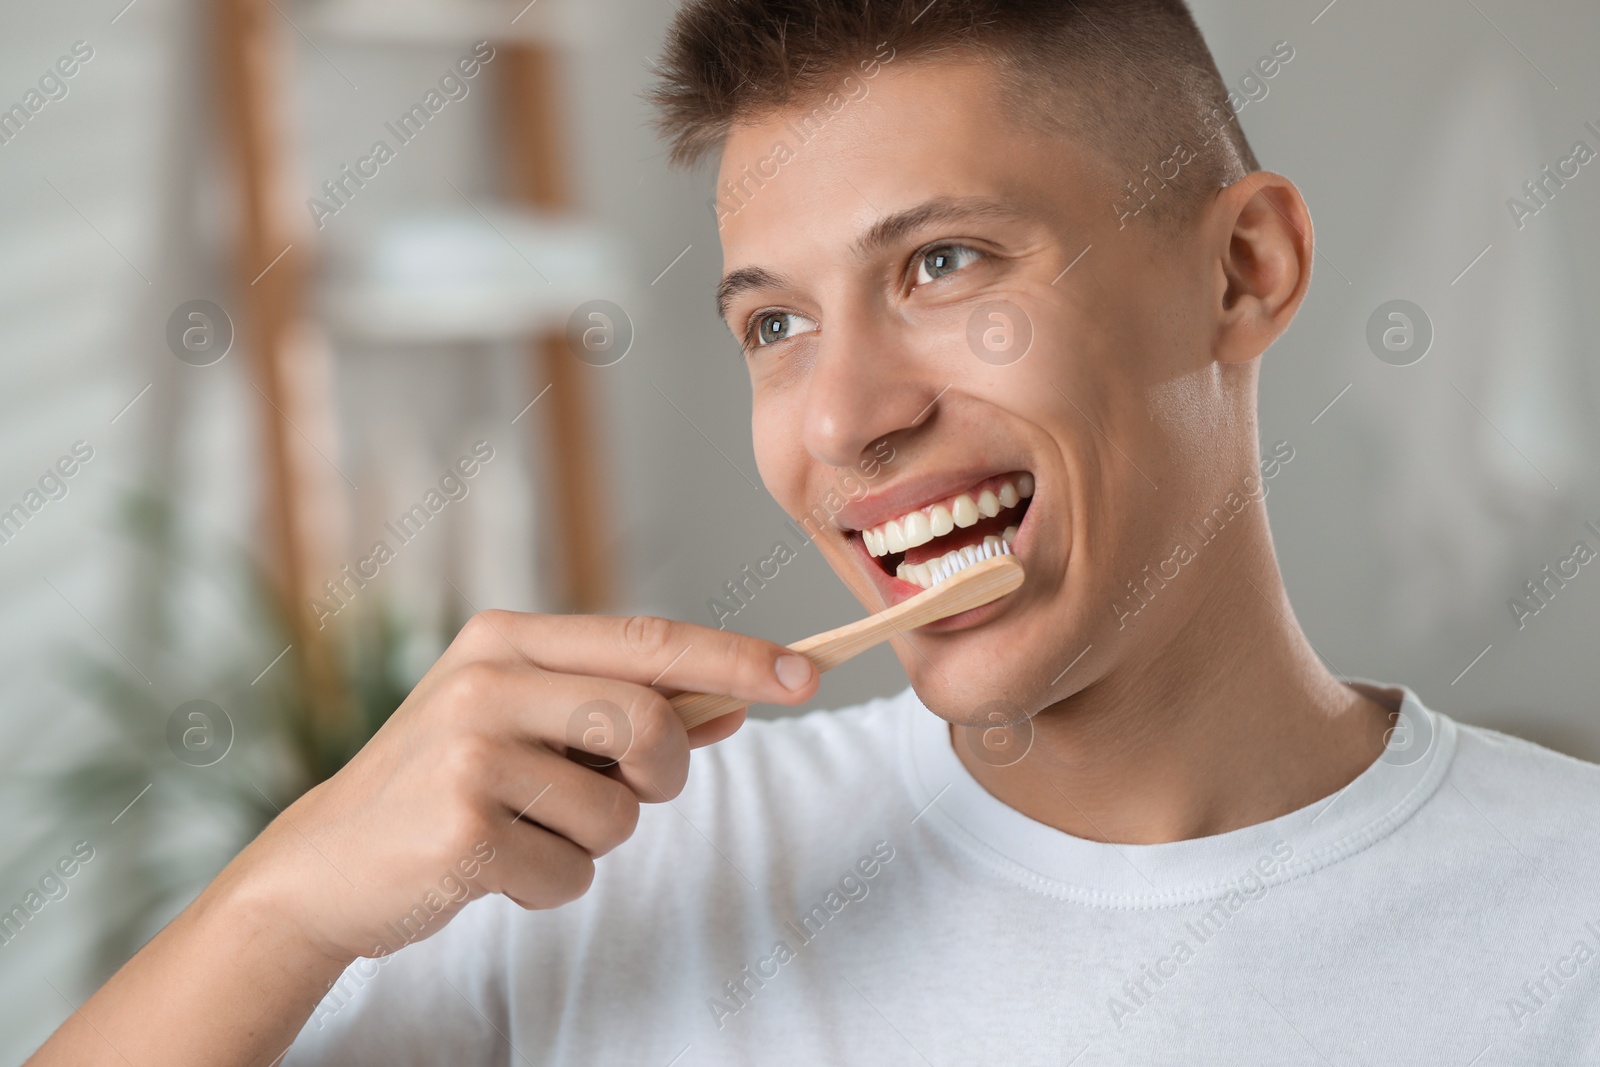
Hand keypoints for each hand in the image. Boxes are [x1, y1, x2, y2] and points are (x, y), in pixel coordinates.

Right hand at [233, 611, 818, 964]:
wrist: (328, 863)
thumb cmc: (450, 783)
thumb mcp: (532, 725)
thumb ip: (627, 708)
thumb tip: (735, 706)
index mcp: (508, 638)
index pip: (650, 639)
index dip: (736, 659)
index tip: (807, 675)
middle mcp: (488, 681)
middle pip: (647, 724)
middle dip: (662, 776)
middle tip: (631, 793)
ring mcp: (469, 753)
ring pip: (617, 811)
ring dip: (594, 840)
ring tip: (528, 830)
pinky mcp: (460, 830)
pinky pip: (573, 873)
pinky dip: (552, 885)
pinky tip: (496, 868)